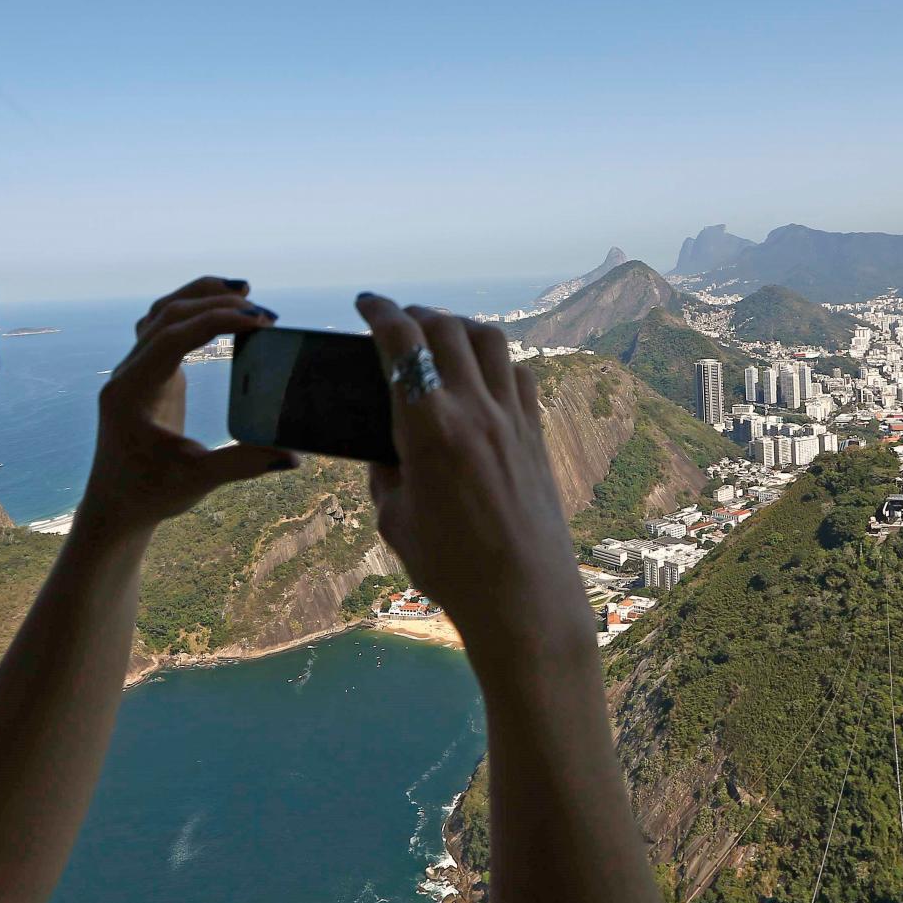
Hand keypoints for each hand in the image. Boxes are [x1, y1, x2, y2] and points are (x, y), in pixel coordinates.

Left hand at [80, 277, 296, 532]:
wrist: (116, 505)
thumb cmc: (151, 494)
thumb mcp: (198, 480)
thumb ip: (243, 464)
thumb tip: (294, 454)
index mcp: (132, 393)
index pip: (173, 337)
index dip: (216, 321)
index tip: (259, 321)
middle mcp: (127, 374)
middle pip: (167, 316)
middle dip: (216, 305)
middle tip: (266, 313)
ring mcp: (134, 371)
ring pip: (161, 314)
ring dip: (200, 296)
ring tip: (243, 290)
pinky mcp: (146, 374)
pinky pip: (162, 328)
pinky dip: (190, 310)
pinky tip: (218, 310)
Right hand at [353, 295, 593, 682]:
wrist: (524, 599)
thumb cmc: (452, 567)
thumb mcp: (395, 519)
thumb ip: (385, 473)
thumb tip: (386, 449)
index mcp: (429, 427)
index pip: (401, 342)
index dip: (379, 312)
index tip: (365, 303)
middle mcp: (475, 410)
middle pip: (446, 327)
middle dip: (416, 313)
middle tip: (397, 320)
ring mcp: (512, 419)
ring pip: (490, 340)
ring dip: (459, 326)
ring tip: (440, 336)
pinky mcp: (536, 435)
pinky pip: (518, 375)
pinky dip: (496, 361)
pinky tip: (483, 377)